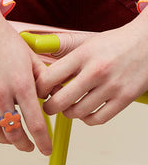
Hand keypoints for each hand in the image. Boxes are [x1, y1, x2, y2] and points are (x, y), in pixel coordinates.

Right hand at [0, 0, 51, 154]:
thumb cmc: (6, 41)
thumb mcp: (31, 58)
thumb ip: (44, 81)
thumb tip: (54, 100)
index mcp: (21, 84)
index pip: (36, 124)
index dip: (43, 142)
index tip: (46, 151)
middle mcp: (0, 93)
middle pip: (13, 133)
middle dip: (24, 144)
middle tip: (29, 146)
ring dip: (5, 140)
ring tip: (11, 138)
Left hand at [36, 8, 147, 124]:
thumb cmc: (116, 44)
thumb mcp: (87, 44)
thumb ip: (66, 61)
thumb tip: (40, 78)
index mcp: (84, 54)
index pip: (49, 79)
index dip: (40, 90)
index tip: (41, 92)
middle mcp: (97, 70)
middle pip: (59, 102)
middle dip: (49, 107)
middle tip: (50, 106)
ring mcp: (112, 86)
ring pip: (77, 113)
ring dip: (69, 113)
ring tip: (70, 106)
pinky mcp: (125, 98)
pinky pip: (97, 120)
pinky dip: (87, 119)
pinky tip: (86, 111)